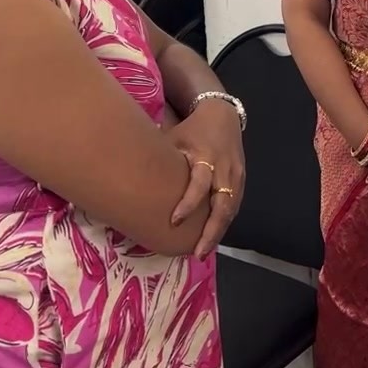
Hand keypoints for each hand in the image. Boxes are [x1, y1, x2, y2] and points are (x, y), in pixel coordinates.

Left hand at [170, 101, 245, 258]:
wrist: (223, 114)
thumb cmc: (191, 129)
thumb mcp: (173, 139)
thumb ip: (159, 161)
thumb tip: (126, 179)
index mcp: (206, 157)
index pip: (199, 184)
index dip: (188, 203)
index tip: (174, 220)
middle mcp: (224, 168)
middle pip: (222, 205)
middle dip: (211, 230)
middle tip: (197, 253)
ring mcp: (236, 175)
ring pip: (230, 209)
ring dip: (218, 232)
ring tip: (202, 251)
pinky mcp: (241, 180)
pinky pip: (234, 205)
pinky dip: (224, 223)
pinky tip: (212, 237)